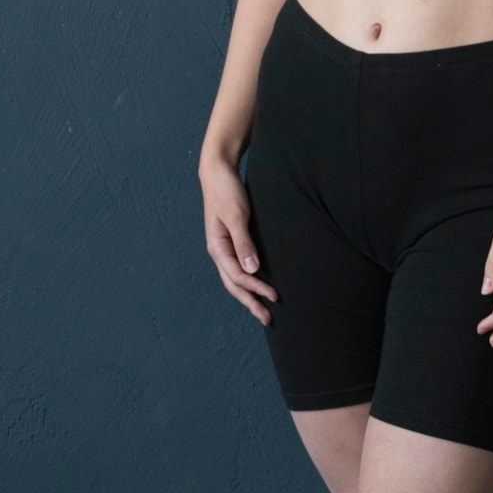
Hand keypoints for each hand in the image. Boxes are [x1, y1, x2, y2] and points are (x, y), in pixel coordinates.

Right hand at [200, 152, 275, 323]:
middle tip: (268, 320)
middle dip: (250, 303)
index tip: (275, 296)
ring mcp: (224, 248)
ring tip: (263, 309)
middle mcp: (219, 251)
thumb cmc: (227, 191)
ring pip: (235, 279)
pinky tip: (258, 284)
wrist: (218, 172)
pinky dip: (249, 280)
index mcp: (217, 248)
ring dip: (249, 295)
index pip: (237, 276)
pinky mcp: (232, 241)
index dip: (256, 288)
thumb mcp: (237, 216)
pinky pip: (239, 267)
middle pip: (234, 285)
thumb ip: (244, 243)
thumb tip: (251, 270)